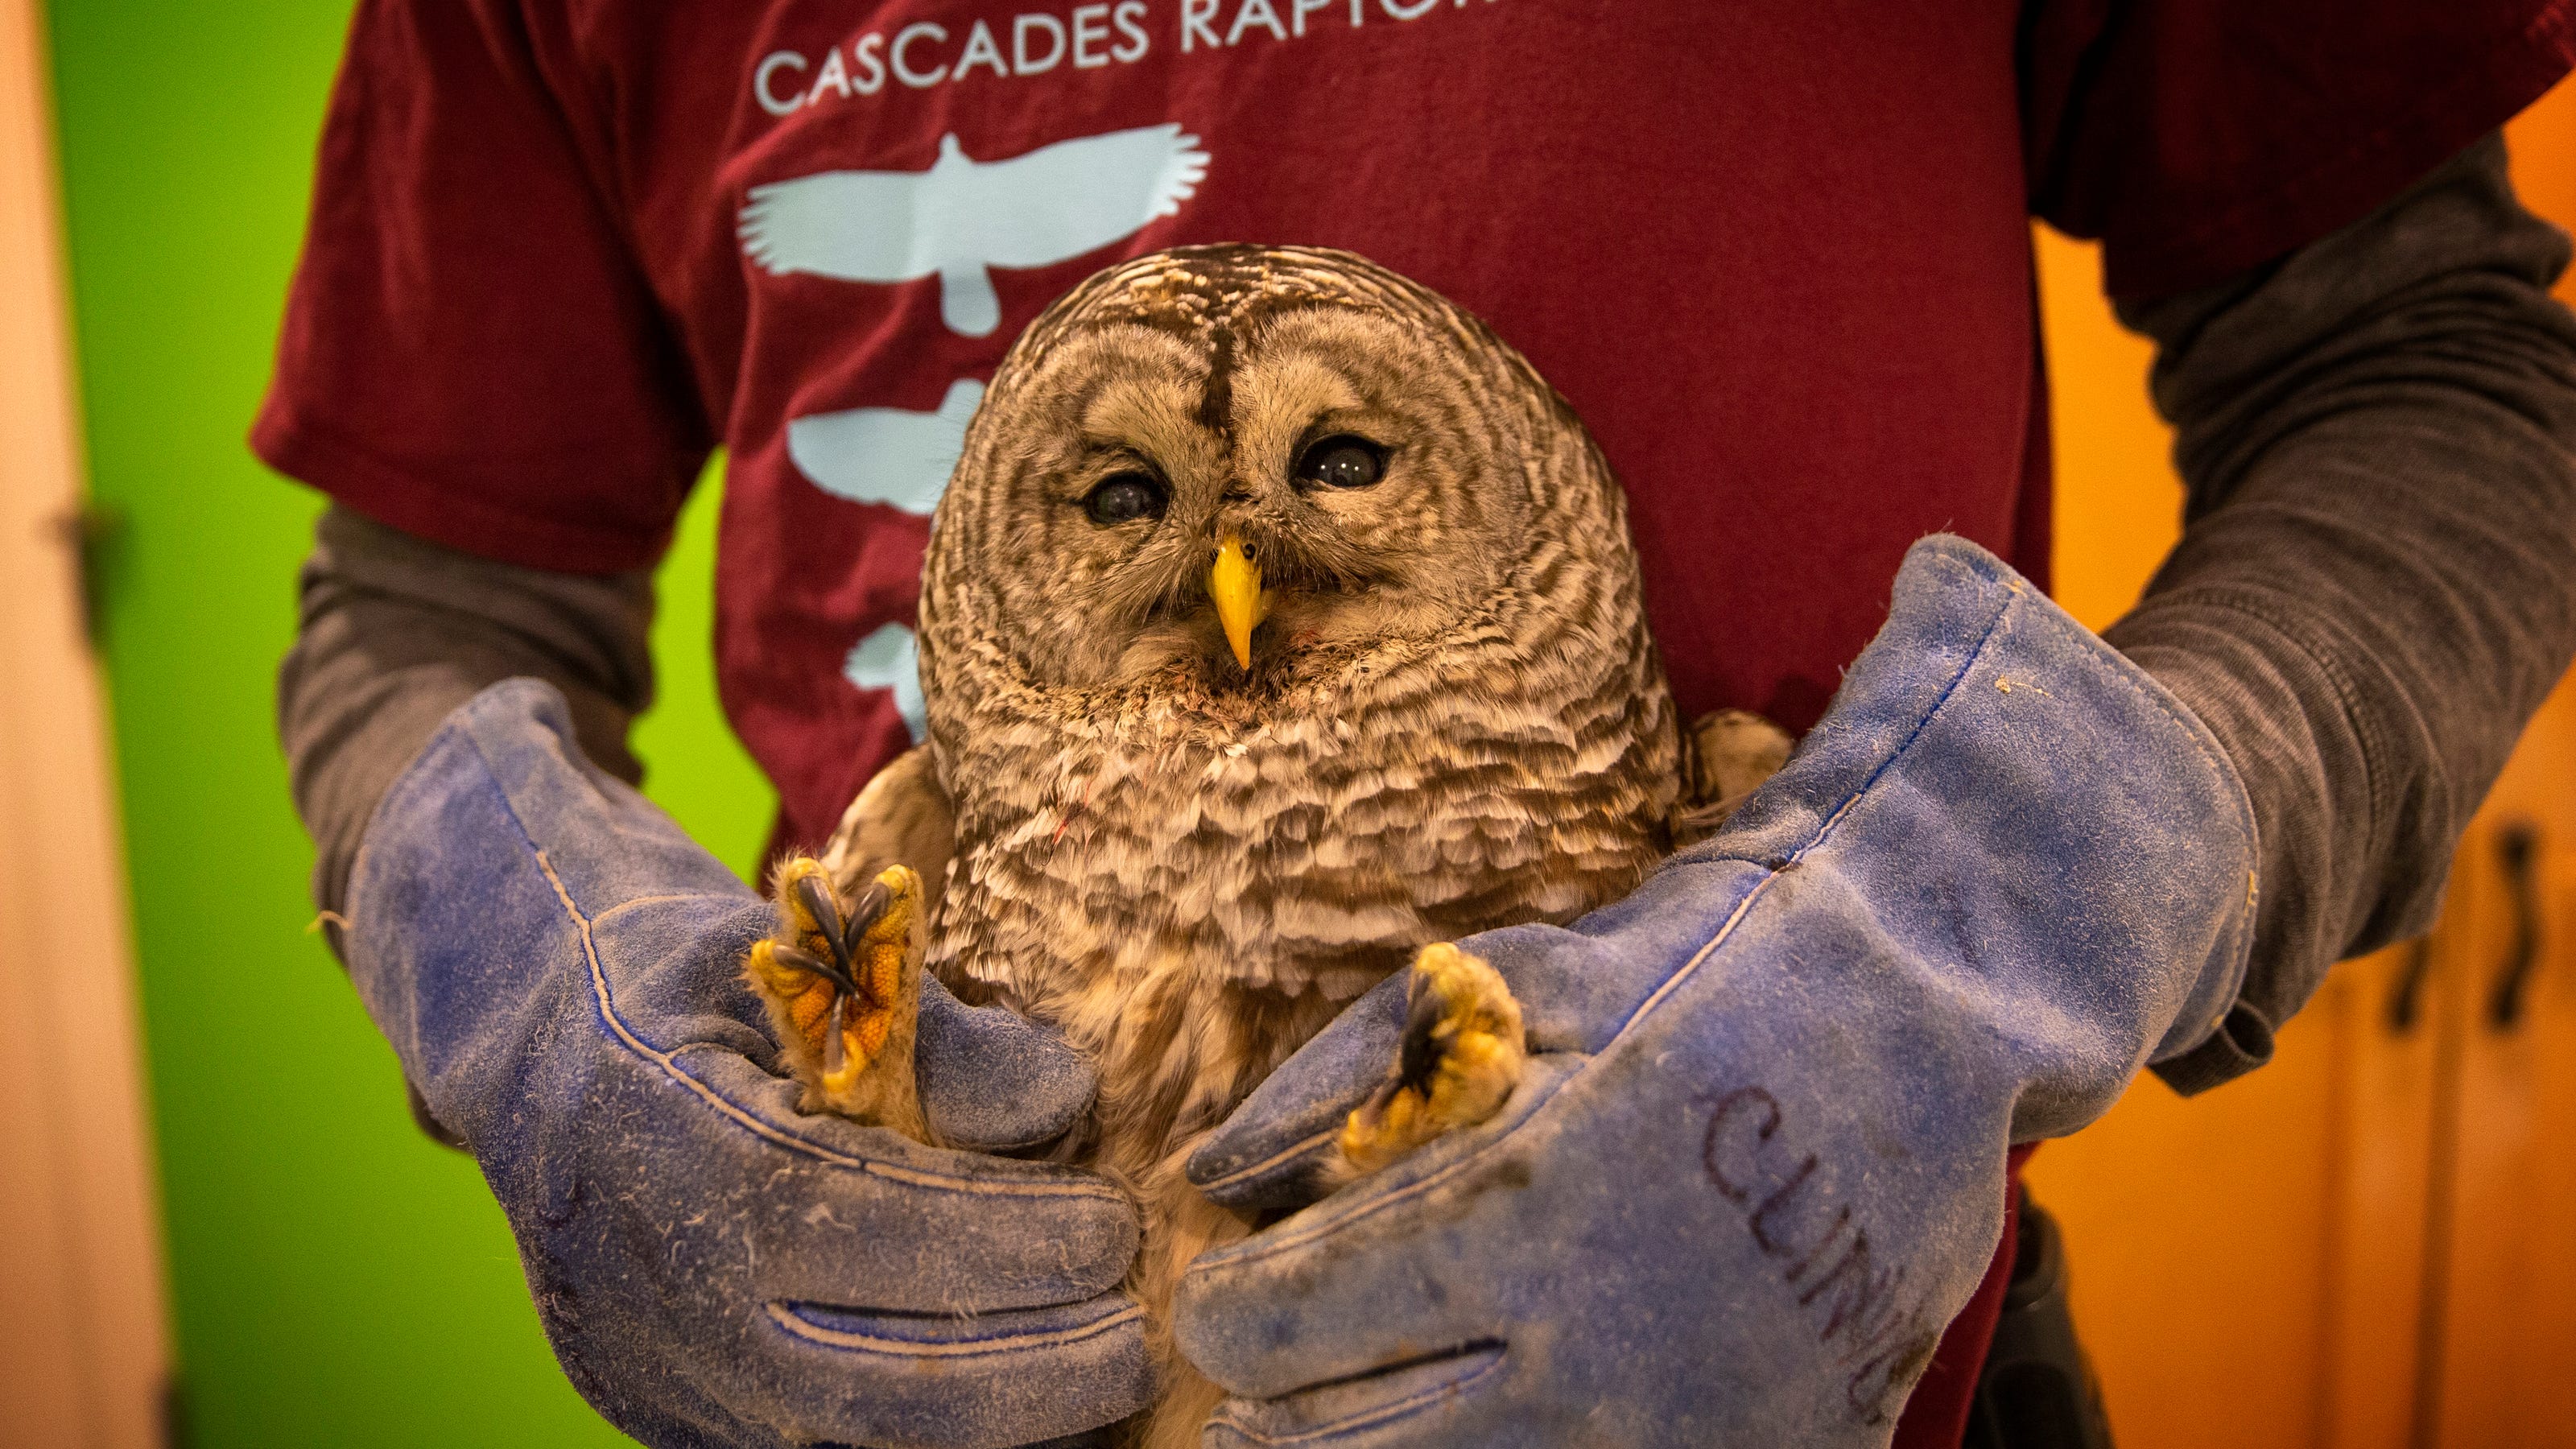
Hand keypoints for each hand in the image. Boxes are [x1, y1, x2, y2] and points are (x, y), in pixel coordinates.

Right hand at [343, 680, 1151, 1448]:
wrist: (527, 1046)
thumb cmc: (678, 981)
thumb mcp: (793, 957)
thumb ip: (929, 1030)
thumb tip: (1062, 1107)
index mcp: (660, 1138)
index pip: (853, 1220)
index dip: (1004, 1240)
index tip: (1116, 1226)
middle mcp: (638, 1283)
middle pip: (866, 1376)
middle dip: (1030, 1369)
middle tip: (1139, 1334)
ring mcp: (645, 1371)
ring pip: (847, 1445)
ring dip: (995, 1427)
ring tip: (1099, 1381)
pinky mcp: (663, 1420)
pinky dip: (927, 1441)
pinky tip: (1021, 1409)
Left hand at [1173, 537, 2255, 1445]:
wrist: (1922, 1025)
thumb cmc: (1696, 981)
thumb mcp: (1506, 992)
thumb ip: (1337, 1086)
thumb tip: (1208, 1174)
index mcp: (1509, 1223)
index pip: (1284, 1328)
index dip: (1228, 1317)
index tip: (1225, 1301)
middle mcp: (1591, 1359)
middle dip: (1274, 1427)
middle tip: (1263, 1396)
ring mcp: (1686, 1436)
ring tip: (1357, 1427)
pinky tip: (1503, 1432)